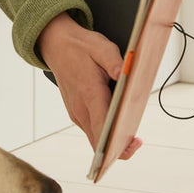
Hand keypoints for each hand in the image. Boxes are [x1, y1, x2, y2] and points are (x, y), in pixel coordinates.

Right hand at [38, 13, 141, 160]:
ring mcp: (76, 112)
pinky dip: (104, 132)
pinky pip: (92, 130)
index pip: (102, 126)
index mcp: (89, 92)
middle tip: (137, 140)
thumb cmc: (81, 47)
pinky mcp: (76, 113)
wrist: (56, 45)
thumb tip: (126, 73)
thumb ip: (115, 62)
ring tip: (130, 131)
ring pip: (95, 138)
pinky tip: (118, 123)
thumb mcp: (101, 47)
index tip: (133, 142)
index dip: (116, 142)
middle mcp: (80, 108)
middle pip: (98, 142)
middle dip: (118, 147)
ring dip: (111, 141)